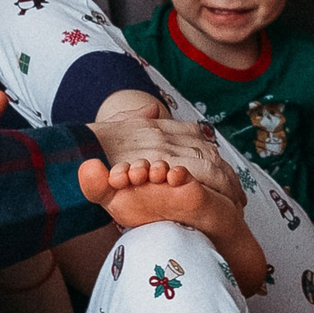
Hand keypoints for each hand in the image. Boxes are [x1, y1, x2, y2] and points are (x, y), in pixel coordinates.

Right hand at [90, 115, 242, 204]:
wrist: (76, 151)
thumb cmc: (91, 144)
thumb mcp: (117, 123)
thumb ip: (137, 116)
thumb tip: (152, 106)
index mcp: (157, 126)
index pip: (195, 134)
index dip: (212, 152)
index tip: (222, 167)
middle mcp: (165, 137)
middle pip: (208, 152)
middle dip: (226, 174)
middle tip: (238, 194)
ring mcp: (165, 152)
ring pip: (208, 165)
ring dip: (226, 185)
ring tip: (236, 205)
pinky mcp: (163, 170)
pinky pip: (196, 178)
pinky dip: (213, 191)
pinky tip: (223, 206)